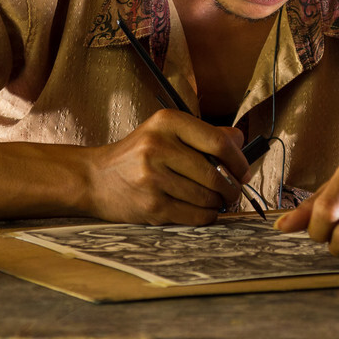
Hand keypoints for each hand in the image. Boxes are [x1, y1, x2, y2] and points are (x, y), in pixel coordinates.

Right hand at [85, 109, 249, 225]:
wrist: (95, 179)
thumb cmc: (137, 155)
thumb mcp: (165, 132)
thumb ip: (203, 134)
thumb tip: (240, 141)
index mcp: (166, 122)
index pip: (219, 142)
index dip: (239, 161)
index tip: (243, 171)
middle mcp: (158, 146)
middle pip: (215, 174)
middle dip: (231, 188)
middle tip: (232, 192)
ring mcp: (153, 178)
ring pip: (207, 197)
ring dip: (217, 203)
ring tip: (212, 200)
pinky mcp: (152, 205)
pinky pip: (195, 216)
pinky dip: (206, 216)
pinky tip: (201, 210)